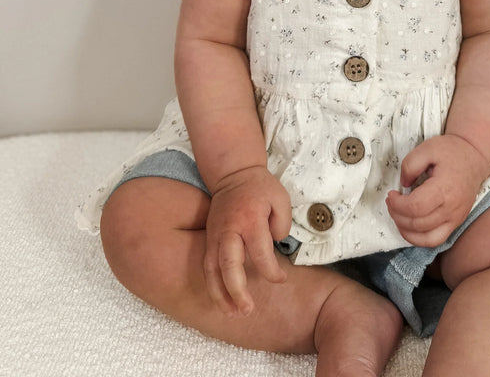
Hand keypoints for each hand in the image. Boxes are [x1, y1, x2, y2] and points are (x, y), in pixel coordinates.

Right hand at [203, 165, 291, 316]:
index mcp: (250, 220)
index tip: (281, 279)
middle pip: (229, 265)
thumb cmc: (260, 188)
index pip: (261, 253)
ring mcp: (215, 236)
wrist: (233, 174)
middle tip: (248, 310)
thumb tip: (275, 244)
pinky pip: (208, 267)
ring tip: (232, 314)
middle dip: (237, 291)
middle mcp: (229, 231)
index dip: (272, 272)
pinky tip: (221, 302)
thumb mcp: (280, 198)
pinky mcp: (209, 239)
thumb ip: (282, 223)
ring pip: (212, 270)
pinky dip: (213, 286)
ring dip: (220, 295)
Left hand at [386, 135, 489, 247]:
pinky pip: (436, 240)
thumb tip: (403, 185)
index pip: (416, 207)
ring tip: (398, 215)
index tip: (391, 195)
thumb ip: (410, 165)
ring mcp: (456, 218)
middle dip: (397, 215)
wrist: (474, 157)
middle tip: (391, 203)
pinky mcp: (456, 223)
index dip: (397, 204)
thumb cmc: (451, 151)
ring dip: (406, 230)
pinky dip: (419, 239)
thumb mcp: (427, 148)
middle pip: (418, 223)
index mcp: (444, 188)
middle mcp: (452, 208)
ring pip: (426, 238)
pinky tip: (409, 227)